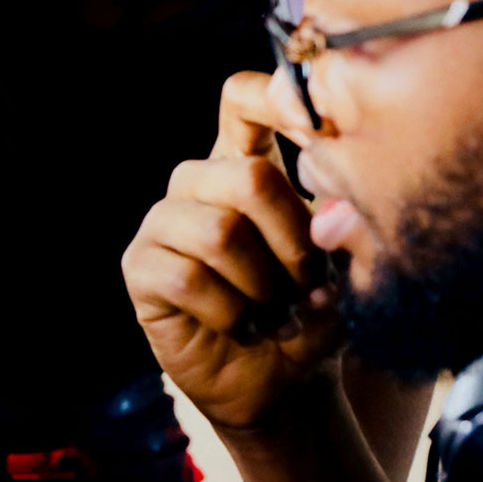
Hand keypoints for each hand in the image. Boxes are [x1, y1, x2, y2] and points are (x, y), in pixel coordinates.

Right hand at [123, 72, 341, 430]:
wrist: (281, 383)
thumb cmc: (312, 313)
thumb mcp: (341, 266)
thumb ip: (339, 227)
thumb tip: (330, 213)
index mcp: (246, 164)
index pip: (242, 100)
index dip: (273, 98)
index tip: (316, 131)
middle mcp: (199, 183)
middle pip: (248, 176)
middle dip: (295, 240)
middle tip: (308, 284)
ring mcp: (163, 223)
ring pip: (220, 232)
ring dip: (264, 286)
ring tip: (275, 311)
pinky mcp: (141, 267)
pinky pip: (186, 277)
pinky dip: (230, 312)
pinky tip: (240, 326)